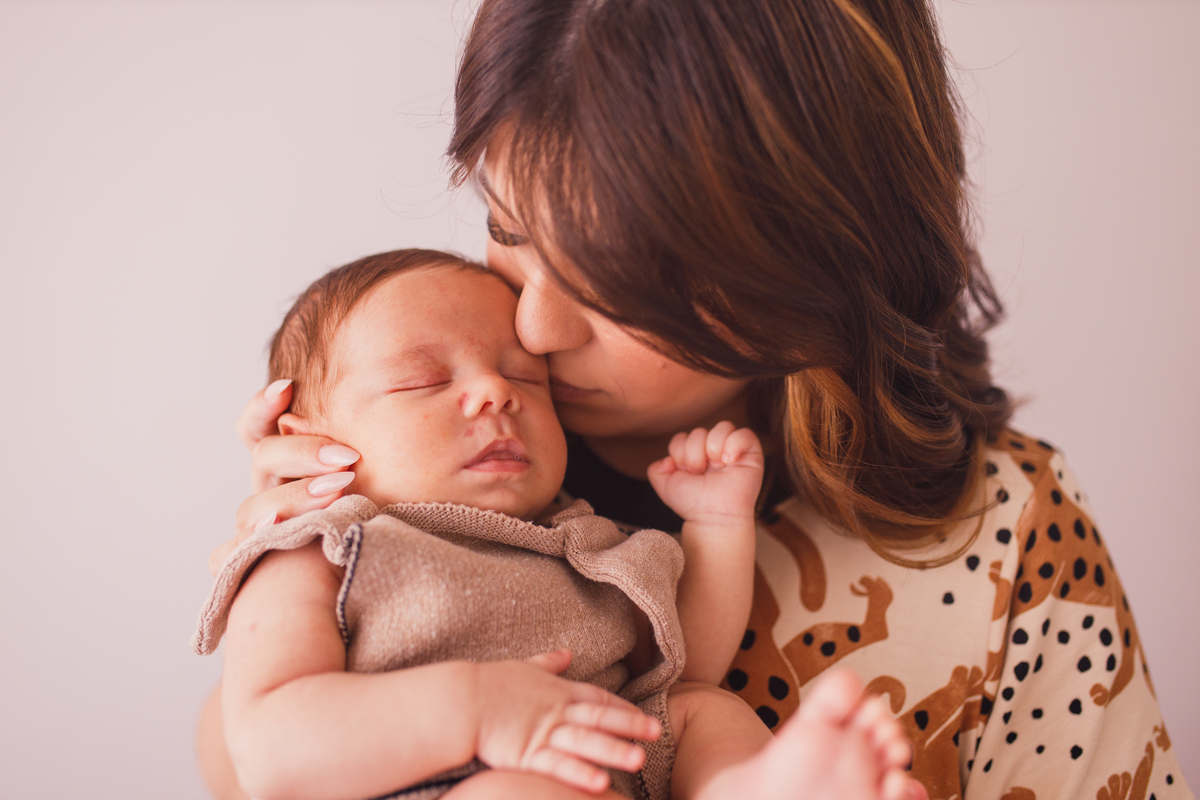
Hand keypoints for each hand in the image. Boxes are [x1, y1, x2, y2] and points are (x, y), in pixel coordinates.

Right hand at [209, 380, 360, 575]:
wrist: (367, 577)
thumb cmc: (378, 514)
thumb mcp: (375, 474)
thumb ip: (376, 438)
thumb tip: (427, 394)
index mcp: (287, 465)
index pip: (258, 426)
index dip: (263, 406)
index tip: (287, 387)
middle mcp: (268, 492)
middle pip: (264, 459)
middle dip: (303, 452)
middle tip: (348, 458)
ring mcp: (256, 529)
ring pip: (251, 509)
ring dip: (291, 499)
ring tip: (335, 495)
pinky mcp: (250, 566)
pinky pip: (226, 558)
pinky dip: (241, 549)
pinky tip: (271, 538)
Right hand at [473, 650, 660, 793]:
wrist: (460, 700)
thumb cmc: (489, 684)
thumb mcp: (523, 666)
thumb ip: (548, 662)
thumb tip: (566, 652)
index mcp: (556, 691)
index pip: (598, 698)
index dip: (623, 708)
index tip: (645, 717)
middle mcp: (555, 711)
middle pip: (599, 718)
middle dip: (630, 726)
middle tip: (656, 733)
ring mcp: (543, 733)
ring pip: (585, 742)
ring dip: (613, 751)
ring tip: (639, 759)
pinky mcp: (526, 755)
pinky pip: (558, 767)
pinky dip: (579, 774)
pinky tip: (600, 783)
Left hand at [646, 421, 763, 524]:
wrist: (713, 517)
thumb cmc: (693, 504)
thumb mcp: (665, 487)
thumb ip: (656, 470)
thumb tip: (667, 459)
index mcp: (694, 455)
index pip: (682, 437)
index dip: (679, 452)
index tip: (686, 472)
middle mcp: (712, 450)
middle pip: (699, 431)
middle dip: (694, 454)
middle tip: (700, 473)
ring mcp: (732, 450)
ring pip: (722, 426)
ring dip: (713, 447)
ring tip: (716, 466)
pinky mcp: (751, 453)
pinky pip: (745, 433)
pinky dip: (734, 444)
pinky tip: (728, 462)